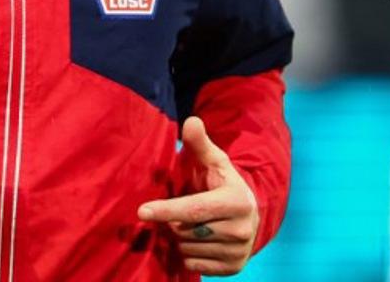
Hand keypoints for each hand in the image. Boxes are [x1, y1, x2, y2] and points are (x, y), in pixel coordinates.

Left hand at [137, 116, 258, 275]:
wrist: (248, 213)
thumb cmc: (221, 182)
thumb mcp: (213, 161)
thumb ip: (199, 143)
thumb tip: (190, 121)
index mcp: (236, 202)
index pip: (193, 209)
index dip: (166, 210)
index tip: (141, 211)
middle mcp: (241, 229)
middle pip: (185, 231)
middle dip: (173, 221)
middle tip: (176, 210)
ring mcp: (239, 252)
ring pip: (187, 249)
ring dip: (179, 238)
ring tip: (189, 224)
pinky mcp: (234, 268)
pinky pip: (195, 266)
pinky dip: (188, 255)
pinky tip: (195, 240)